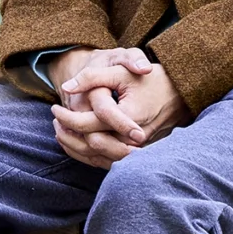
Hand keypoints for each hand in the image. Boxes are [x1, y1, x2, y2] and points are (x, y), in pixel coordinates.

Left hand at [52, 51, 187, 167]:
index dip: (67, 117)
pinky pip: (108, 161)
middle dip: (68, 134)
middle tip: (54, 119)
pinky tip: (76, 142)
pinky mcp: (137, 155)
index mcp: (129, 118)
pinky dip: (89, 154)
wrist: (178, 94)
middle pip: (91, 145)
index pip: (89, 125)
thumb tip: (67, 87)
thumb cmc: (150, 80)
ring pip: (98, 157)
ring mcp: (136, 149)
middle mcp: (134, 139)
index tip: (54, 107)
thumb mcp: (121, 71)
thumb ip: (93, 78)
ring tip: (60, 130)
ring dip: (76, 146)